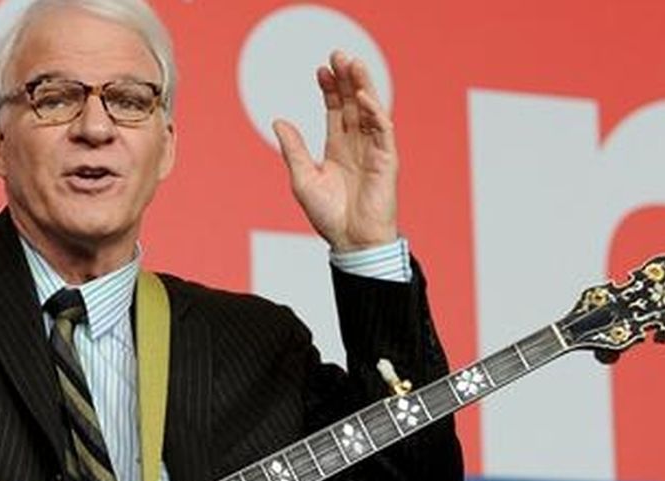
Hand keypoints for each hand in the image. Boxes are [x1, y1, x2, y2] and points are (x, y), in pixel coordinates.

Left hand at [272, 51, 397, 251]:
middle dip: (346, 79)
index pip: (335, 110)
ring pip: (369, 110)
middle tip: (338, 54)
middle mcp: (357, 145)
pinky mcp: (386, 159)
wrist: (351, 242)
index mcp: (338, 148)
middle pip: (352, 103)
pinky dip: (374, 111)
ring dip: (362, 85)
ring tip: (352, 63)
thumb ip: (293, 150)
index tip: (319, 70)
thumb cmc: (329, 216)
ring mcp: (373, 150)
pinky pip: (382, 129)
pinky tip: (362, 97)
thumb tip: (277, 121)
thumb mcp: (303, 179)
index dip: (329, 89)